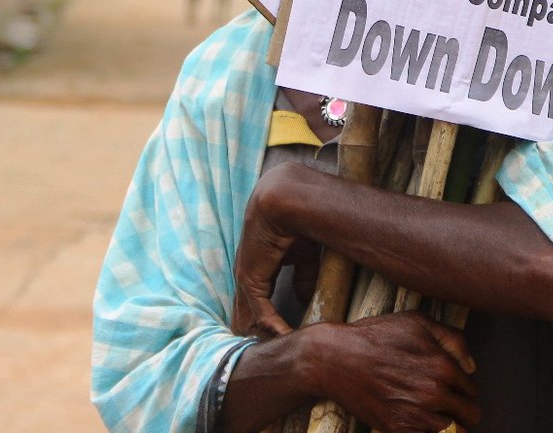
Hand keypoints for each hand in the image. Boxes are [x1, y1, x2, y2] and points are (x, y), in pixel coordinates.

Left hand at [233, 162, 322, 337]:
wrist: (287, 199)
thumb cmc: (300, 218)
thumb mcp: (304, 254)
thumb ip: (305, 276)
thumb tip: (306, 300)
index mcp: (257, 259)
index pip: (256, 295)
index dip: (264, 316)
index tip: (274, 334)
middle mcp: (247, 268)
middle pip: (246, 309)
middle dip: (256, 331)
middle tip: (266, 354)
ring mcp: (245, 274)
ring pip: (249, 314)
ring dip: (262, 335)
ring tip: (274, 354)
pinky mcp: (250, 278)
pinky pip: (260, 311)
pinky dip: (273, 328)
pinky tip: (285, 339)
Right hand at [308, 313, 479, 432]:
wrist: (336, 358)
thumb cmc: (375, 337)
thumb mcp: (416, 322)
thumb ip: (453, 339)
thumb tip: (471, 366)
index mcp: (443, 365)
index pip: (472, 389)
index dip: (462, 389)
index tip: (451, 388)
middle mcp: (434, 392)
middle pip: (470, 415)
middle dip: (461, 411)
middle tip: (446, 405)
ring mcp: (417, 414)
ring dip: (448, 426)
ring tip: (434, 416)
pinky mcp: (399, 429)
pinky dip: (428, 432)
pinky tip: (418, 423)